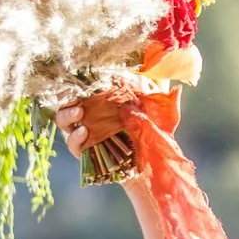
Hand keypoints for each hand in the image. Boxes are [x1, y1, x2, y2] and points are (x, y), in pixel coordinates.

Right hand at [52, 82, 178, 157]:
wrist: (155, 165)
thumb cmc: (157, 134)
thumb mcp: (162, 113)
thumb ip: (163, 95)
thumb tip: (175, 85)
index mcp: (105, 100)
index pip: (85, 84)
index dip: (78, 78)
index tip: (81, 73)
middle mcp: (92, 114)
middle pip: (67, 99)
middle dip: (66, 94)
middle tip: (73, 93)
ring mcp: (87, 132)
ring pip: (63, 120)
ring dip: (66, 114)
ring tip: (79, 112)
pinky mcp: (87, 152)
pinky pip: (73, 144)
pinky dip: (75, 137)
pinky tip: (84, 131)